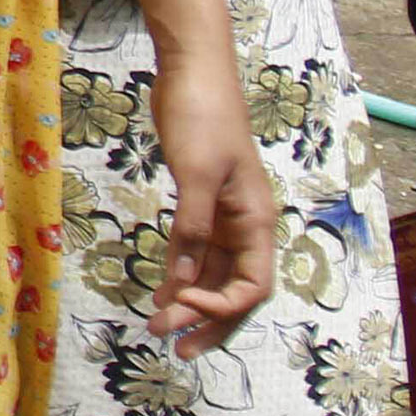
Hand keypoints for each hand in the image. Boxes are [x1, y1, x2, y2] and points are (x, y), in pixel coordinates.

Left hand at [150, 99, 279, 347]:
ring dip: (190, 301)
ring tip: (160, 325)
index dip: (221, 307)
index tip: (182, 305)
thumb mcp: (196, 173)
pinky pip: (195, 251)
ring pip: (215, 274)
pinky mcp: (201, 202)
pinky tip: (162, 293)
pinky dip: (180, 274)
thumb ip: (192, 228)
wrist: (193, 72)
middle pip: (235, 289)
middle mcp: (245, 225)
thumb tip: (184, 282)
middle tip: (170, 344)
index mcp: (256, 221)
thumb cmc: (202, 117)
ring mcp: (224, 215)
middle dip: (206, 318)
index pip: (253, 286)